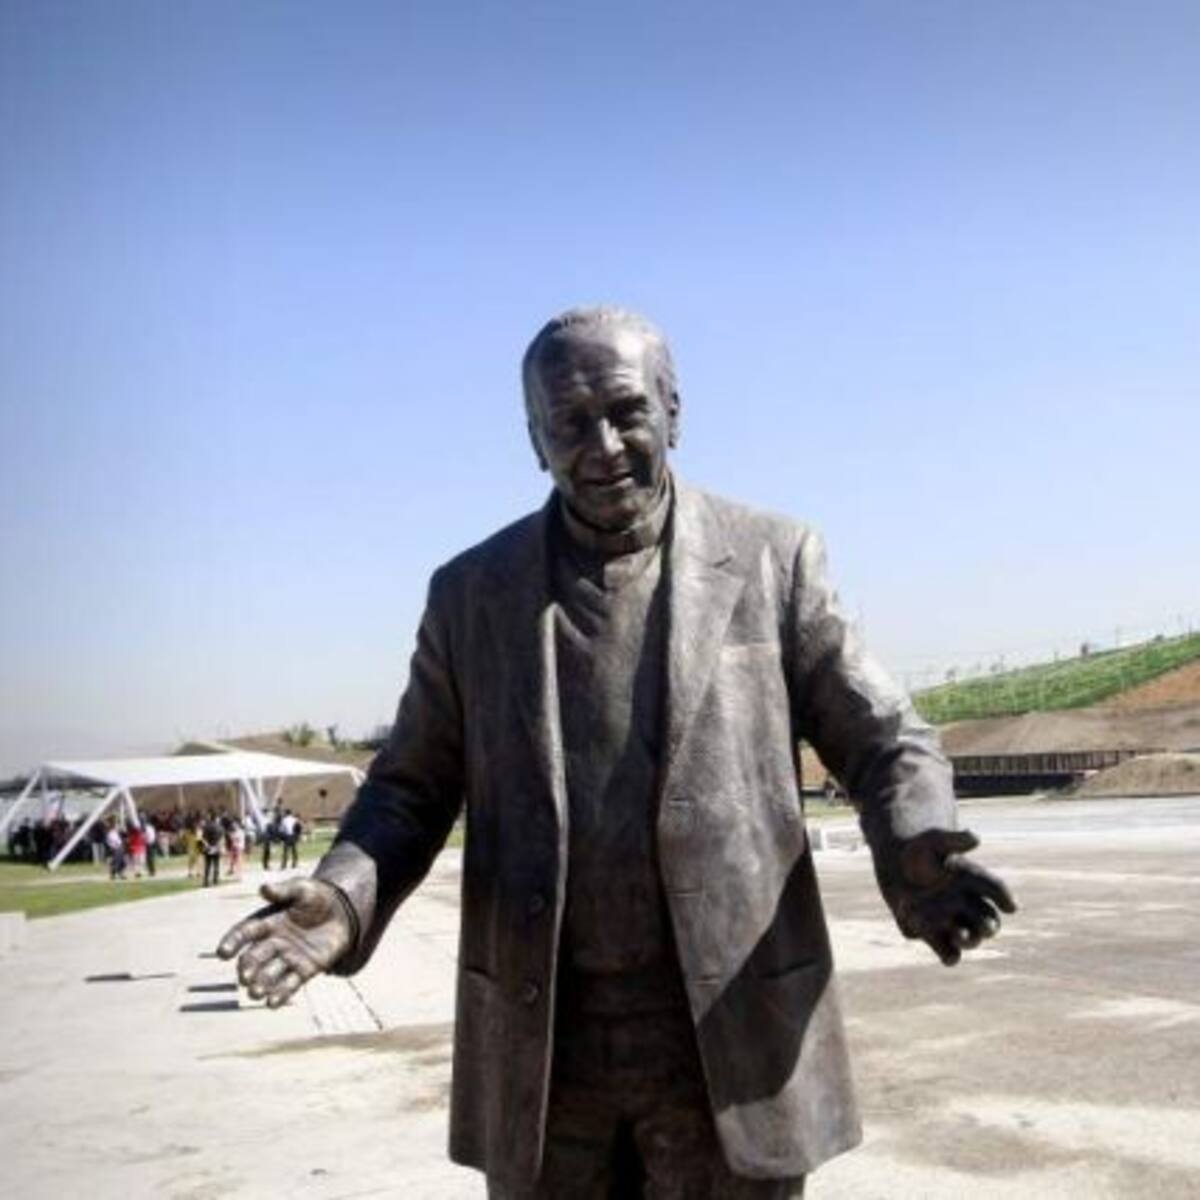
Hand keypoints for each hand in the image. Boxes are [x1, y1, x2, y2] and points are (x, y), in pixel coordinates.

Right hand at [216, 878, 352, 1006]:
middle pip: (254, 958)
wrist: (343, 912)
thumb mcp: (303, 889)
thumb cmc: (317, 898)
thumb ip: (284, 891)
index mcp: (267, 922)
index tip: (223, 953)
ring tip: (256, 994)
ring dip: (260, 985)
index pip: (245, 932)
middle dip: (248, 968)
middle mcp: (272, 943)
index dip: (233, 942)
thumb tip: (263, 887)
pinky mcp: (304, 970)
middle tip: (245, 977)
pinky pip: (289, 985)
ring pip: (268, 975)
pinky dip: (280, 995)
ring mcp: (287, 958)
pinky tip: (272, 1003)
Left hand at [889, 829, 1016, 965]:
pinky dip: (941, 947)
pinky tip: (929, 934)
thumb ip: (954, 840)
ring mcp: (954, 923)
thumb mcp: (934, 840)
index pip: (995, 889)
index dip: (1004, 898)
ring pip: (970, 940)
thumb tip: (975, 838)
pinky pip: (946, 951)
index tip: (1011, 906)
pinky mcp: (935, 937)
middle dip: (987, 926)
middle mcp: (970, 906)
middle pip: (988, 922)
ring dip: (967, 940)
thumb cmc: (921, 851)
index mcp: (975, 882)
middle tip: (986, 927)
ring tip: (959, 935)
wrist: (897, 868)